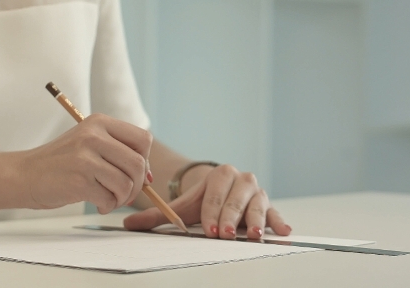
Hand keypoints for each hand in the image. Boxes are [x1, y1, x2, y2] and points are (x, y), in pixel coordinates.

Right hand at [19, 113, 152, 213]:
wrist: (24, 175)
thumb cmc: (61, 163)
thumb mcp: (88, 143)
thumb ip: (118, 151)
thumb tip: (150, 176)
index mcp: (99, 123)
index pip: (143, 139)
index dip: (146, 160)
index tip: (137, 174)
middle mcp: (93, 136)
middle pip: (138, 164)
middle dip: (137, 185)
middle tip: (124, 193)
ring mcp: (85, 158)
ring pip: (127, 184)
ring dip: (122, 198)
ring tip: (109, 199)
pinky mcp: (79, 181)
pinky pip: (110, 198)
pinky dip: (108, 206)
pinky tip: (98, 203)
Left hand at [123, 164, 290, 238]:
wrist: (223, 191)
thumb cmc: (204, 201)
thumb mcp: (182, 207)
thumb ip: (157, 215)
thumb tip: (127, 224)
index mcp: (219, 175)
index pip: (214, 194)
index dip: (212, 212)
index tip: (209, 230)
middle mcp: (240, 180)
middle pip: (236, 199)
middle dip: (230, 217)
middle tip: (224, 234)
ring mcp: (256, 192)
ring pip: (257, 205)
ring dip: (255, 220)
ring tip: (251, 235)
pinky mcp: (268, 205)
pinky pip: (274, 213)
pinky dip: (278, 221)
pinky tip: (282, 231)